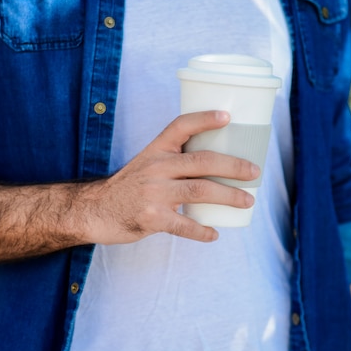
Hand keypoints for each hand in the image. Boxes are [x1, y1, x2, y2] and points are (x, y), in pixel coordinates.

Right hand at [86, 110, 259, 243]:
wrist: (95, 210)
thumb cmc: (131, 186)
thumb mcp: (148, 163)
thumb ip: (176, 160)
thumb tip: (219, 163)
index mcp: (156, 149)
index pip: (181, 126)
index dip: (204, 119)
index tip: (227, 116)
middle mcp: (156, 167)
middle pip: (202, 161)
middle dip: (233, 166)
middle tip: (255, 172)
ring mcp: (153, 193)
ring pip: (200, 191)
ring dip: (229, 196)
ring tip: (248, 201)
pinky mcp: (151, 218)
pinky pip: (185, 225)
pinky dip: (202, 231)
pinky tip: (214, 233)